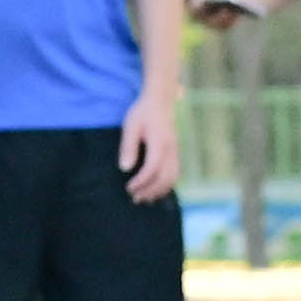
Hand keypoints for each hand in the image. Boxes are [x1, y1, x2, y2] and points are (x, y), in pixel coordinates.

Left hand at [116, 89, 177, 203]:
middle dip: (150, 191)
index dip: (141, 181)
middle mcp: (171, 150)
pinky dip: (167, 185)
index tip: (129, 188)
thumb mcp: (131, 126)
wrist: (160, 102)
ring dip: (159, 191)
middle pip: (165, 177)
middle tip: (135, 198)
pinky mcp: (175, 153)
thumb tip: (125, 168)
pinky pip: (175, 174)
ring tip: (144, 199)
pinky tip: (155, 191)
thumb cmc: (142, 113)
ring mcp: (175, 152)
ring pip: (173, 178)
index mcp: (159, 143)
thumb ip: (128, 147)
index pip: (152, 168)